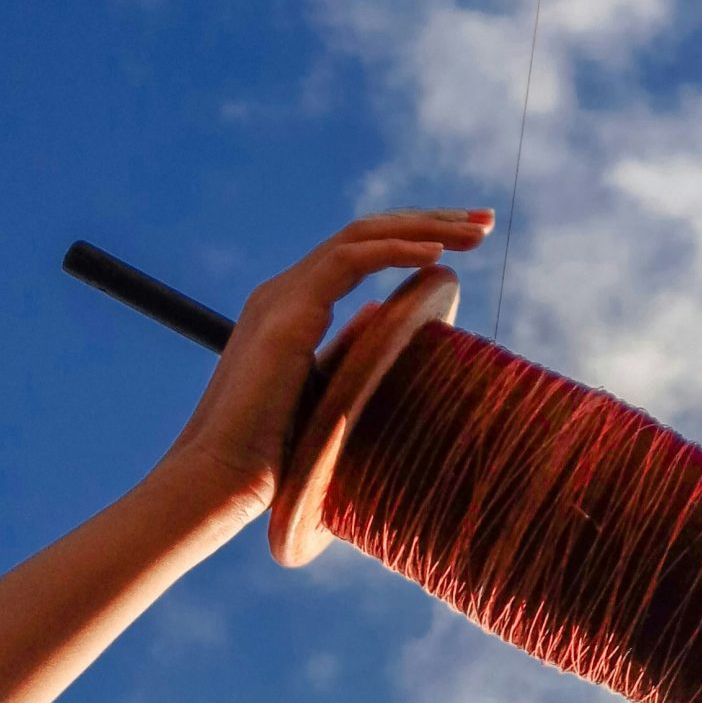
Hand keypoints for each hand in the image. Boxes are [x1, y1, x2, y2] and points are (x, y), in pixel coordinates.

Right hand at [154, 208, 494, 522]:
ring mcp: (283, 297)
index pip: (361, 251)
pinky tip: (438, 256)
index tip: (466, 244)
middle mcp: (285, 291)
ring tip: (476, 232)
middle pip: (367, 232)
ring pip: (362, 234)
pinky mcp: (287, 313)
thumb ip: (347, 354)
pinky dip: (397, 249)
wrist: (217, 482)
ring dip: (425, 227)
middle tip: (484, 222)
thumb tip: (381, 325)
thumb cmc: (271, 458)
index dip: (414, 238)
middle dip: (430, 221)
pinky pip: (350, 259)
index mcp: (292, 307)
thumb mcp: (322, 393)